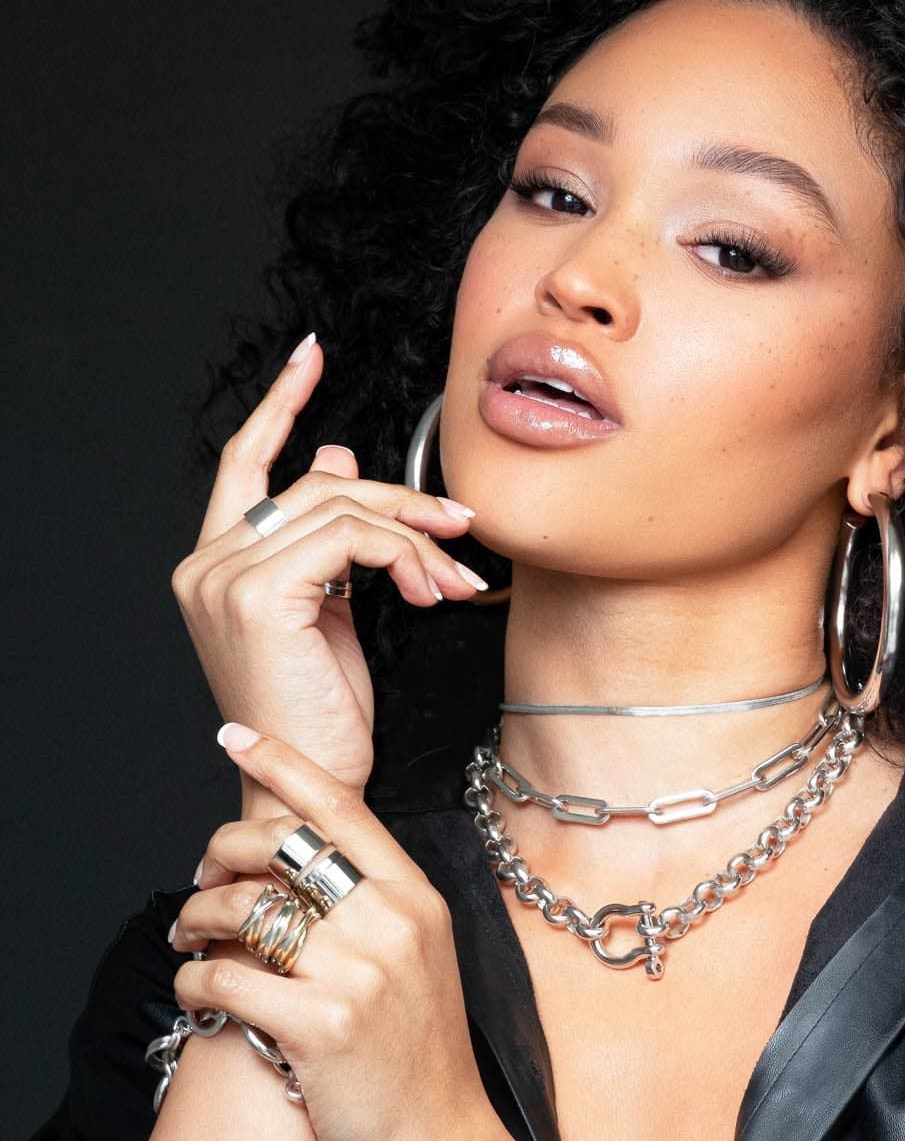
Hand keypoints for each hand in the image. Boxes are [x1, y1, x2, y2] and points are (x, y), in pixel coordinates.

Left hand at [168, 722, 499, 1140]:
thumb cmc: (422, 1060)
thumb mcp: (422, 961)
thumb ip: (375, 906)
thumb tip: (305, 863)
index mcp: (416, 899)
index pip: (341, 807)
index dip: (281, 761)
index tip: (236, 735)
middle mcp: (390, 924)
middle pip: (280, 846)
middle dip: (219, 853)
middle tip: (200, 879)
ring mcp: (358, 974)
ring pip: (242, 909)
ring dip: (195, 918)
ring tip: (189, 939)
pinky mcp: (320, 1026)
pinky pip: (224, 977)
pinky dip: (191, 980)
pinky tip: (195, 992)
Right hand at [170, 334, 485, 801]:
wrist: (308, 786)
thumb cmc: (320, 717)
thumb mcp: (330, 612)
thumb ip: (326, 538)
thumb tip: (337, 454)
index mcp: (217, 563)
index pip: (245, 461)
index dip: (280, 402)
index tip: (311, 354)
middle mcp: (208, 563)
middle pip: (318, 483)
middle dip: (402, 500)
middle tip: (460, 527)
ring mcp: (226, 576)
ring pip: (343, 506)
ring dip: (417, 535)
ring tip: (455, 574)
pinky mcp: (261, 593)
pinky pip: (352, 538)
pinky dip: (405, 555)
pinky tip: (431, 589)